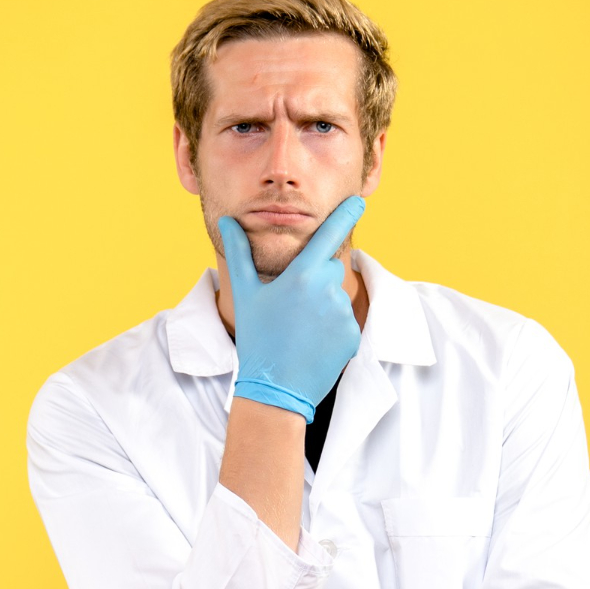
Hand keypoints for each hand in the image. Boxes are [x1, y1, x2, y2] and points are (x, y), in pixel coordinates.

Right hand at [219, 196, 365, 422]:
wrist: (275, 388)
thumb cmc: (257, 338)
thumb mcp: (246, 294)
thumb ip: (239, 253)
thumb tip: (229, 221)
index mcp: (302, 275)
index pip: (330, 234)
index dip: (346, 214)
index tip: (360, 200)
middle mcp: (327, 290)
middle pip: (329, 269)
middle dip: (314, 279)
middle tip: (291, 307)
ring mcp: (342, 314)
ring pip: (336, 297)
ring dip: (322, 306)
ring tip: (299, 329)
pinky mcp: (353, 335)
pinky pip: (344, 322)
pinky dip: (332, 329)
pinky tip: (312, 343)